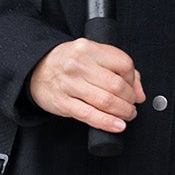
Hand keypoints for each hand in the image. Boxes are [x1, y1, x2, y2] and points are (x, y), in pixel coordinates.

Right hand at [28, 38, 144, 130]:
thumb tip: (139, 91)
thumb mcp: (91, 55)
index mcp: (88, 48)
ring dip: (123, 112)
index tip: (133, 87)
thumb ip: (117, 68)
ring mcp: (69, 84)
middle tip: (132, 104)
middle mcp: (78, 64)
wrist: (35, 69)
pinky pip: (89, 115)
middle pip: (116, 85)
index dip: (133, 79)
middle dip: (130, 99)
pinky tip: (117, 125)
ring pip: (106, 101)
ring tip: (127, 114)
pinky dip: (107, 123)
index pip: (123, 63)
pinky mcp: (63, 102)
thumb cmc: (66, 62)